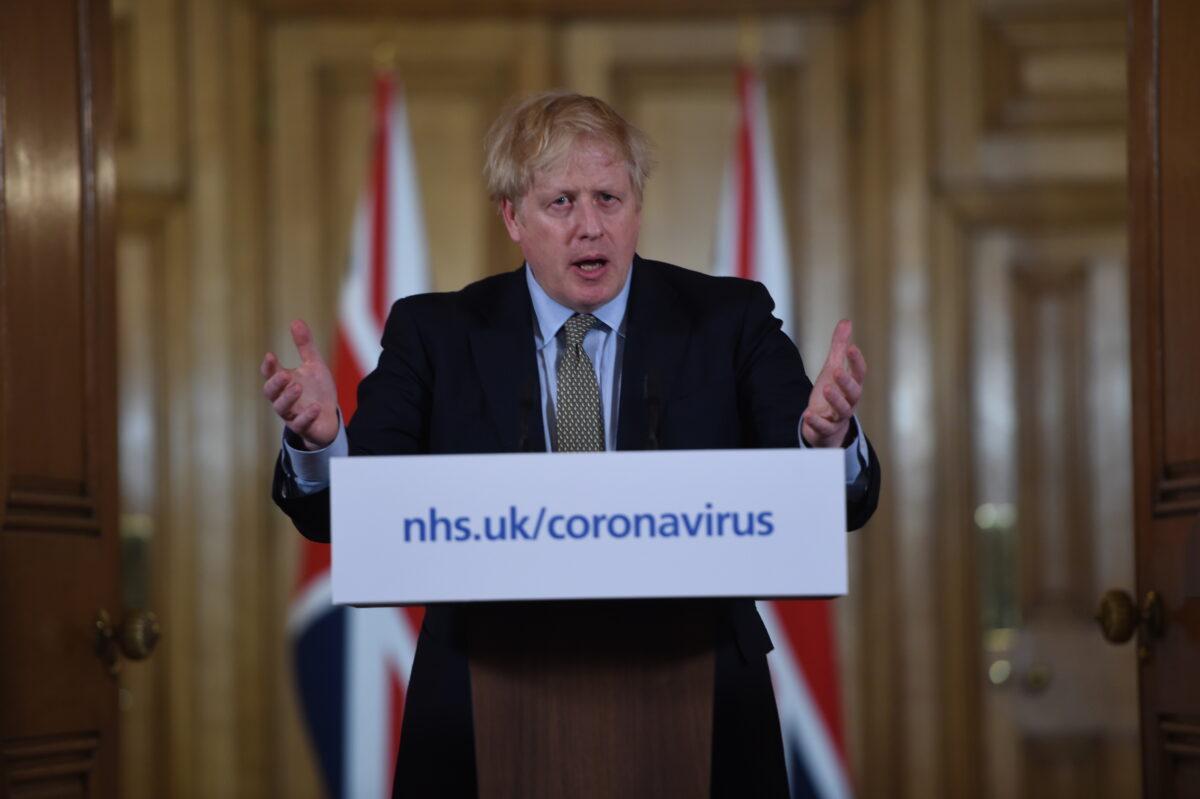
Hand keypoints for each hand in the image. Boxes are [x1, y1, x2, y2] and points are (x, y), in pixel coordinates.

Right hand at [261, 319, 338, 449]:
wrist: (328, 418)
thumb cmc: (317, 391)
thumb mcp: (314, 365)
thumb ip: (305, 346)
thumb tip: (296, 320)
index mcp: (283, 382)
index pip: (270, 373)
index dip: (268, 366)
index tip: (270, 356)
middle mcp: (283, 398)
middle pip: (270, 392)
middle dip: (275, 383)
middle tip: (285, 374)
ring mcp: (291, 413)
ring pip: (281, 408)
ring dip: (288, 397)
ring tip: (297, 386)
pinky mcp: (303, 426)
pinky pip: (300, 424)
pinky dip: (306, 416)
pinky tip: (315, 407)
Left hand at [801, 319, 865, 447]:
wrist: (827, 425)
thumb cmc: (833, 392)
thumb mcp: (833, 368)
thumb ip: (839, 347)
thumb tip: (846, 321)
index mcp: (852, 385)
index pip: (859, 373)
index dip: (856, 361)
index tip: (851, 347)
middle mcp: (849, 401)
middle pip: (854, 393)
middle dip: (846, 382)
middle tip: (837, 371)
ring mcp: (839, 416)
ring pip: (842, 410)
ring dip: (835, 400)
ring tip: (825, 388)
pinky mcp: (826, 429)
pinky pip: (824, 427)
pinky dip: (816, 422)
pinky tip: (807, 414)